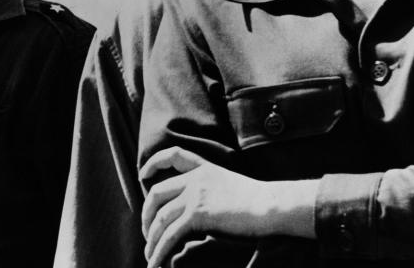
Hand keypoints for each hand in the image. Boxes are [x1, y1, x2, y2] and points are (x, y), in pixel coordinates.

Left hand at [140, 147, 266, 267]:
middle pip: (157, 193)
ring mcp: (195, 196)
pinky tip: (155, 262)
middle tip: (147, 233)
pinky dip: (159, 250)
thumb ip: (210, 188)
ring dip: (151, 239)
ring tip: (149, 254)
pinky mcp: (198, 214)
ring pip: (161, 217)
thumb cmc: (258, 200)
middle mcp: (195, 179)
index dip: (154, 163)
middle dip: (146, 215)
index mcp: (204, 168)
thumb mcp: (229, 184)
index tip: (143, 174)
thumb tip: (197, 207)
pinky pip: (170, 234)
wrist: (270, 205)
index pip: (174, 155)